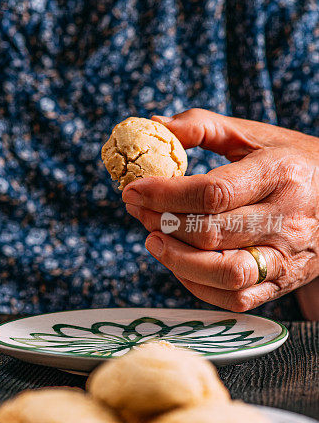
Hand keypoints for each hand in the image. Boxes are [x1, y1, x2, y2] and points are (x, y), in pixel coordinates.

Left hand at [122, 109, 318, 312]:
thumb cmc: (291, 162)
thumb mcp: (254, 135)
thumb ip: (204, 125)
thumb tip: (154, 124)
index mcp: (280, 174)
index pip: (213, 192)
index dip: (165, 194)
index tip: (133, 189)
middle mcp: (287, 218)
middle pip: (212, 232)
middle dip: (162, 222)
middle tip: (137, 210)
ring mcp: (287, 256)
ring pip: (225, 273)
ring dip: (177, 260)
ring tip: (153, 239)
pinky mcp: (283, 282)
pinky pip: (236, 298)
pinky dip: (198, 285)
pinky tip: (179, 263)